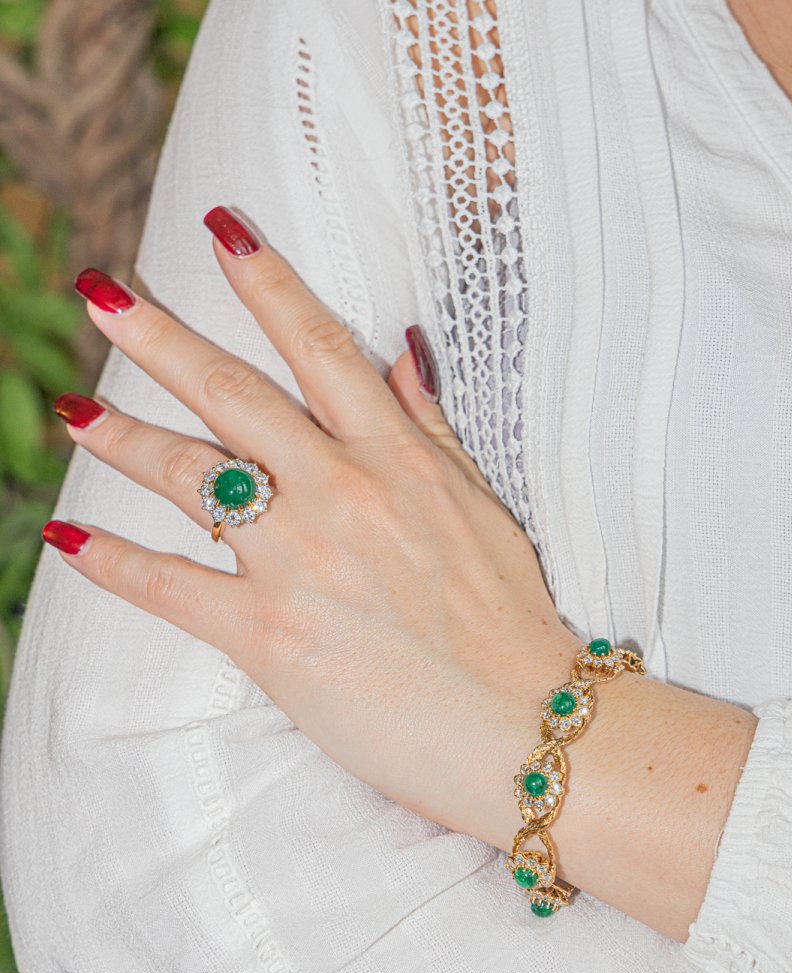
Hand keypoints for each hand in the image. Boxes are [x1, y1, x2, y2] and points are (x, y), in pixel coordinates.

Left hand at [45, 206, 580, 848]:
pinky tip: (67, 542)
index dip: (265, 281)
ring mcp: (299, 560)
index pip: (319, 347)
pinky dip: (114, 564)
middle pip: (232, 393)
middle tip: (101, 294)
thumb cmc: (508, 618)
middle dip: (158, 337)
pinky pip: (172, 587)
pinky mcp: (268, 635)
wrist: (523, 721)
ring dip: (122, 439)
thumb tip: (400, 350)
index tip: (219, 230)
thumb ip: (429, 426)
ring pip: (191, 476)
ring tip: (73, 412)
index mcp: (395, 457)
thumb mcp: (481, 506)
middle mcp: (340, 492)